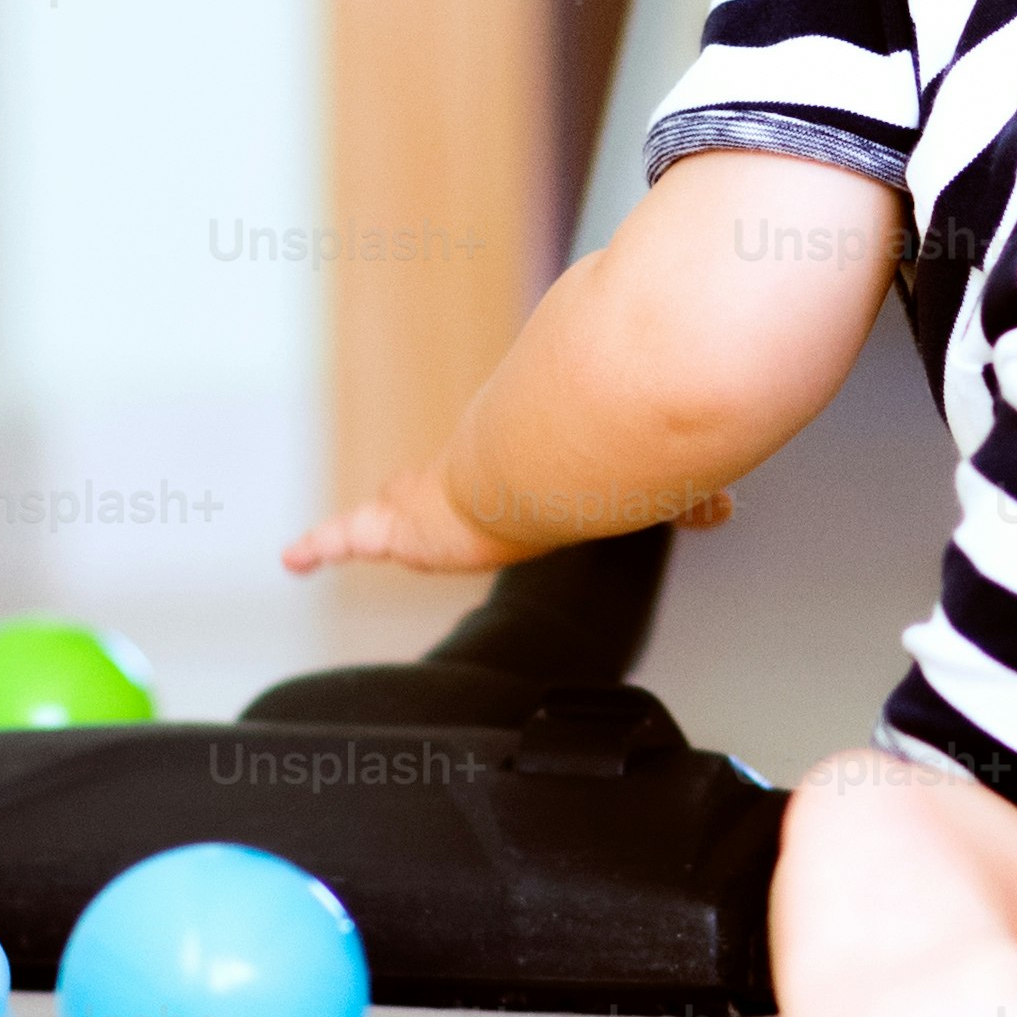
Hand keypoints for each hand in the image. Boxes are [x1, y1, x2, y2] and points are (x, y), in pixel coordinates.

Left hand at [281, 467, 739, 577]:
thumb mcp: (640, 487)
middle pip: (432, 492)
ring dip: (369, 523)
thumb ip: (682, 497)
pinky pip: (351, 535)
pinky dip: (322, 544)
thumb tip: (724, 507)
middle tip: (396, 505)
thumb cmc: (594, 466)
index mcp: (515, 475)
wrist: (551, 462)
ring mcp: (427, 500)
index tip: (476, 491)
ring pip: (389, 512)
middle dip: (414, 501)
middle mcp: (465, 478)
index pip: (491, 478)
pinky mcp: (400, 524)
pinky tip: (292, 555)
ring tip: (324, 541)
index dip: (481, 490)